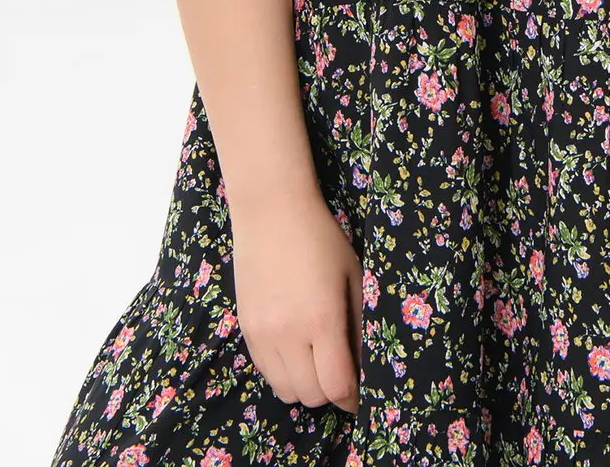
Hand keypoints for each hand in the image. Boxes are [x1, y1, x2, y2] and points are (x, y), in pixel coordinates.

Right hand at [230, 192, 363, 413]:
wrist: (271, 212)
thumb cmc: (322, 238)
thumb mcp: (353, 277)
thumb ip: (359, 326)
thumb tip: (364, 366)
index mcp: (322, 319)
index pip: (337, 385)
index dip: (353, 398)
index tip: (362, 395)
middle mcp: (288, 334)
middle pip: (311, 396)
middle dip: (331, 392)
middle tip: (343, 375)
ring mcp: (262, 335)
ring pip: (285, 391)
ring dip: (306, 387)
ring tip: (319, 364)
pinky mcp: (245, 330)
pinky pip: (266, 372)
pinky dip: (284, 373)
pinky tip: (296, 351)